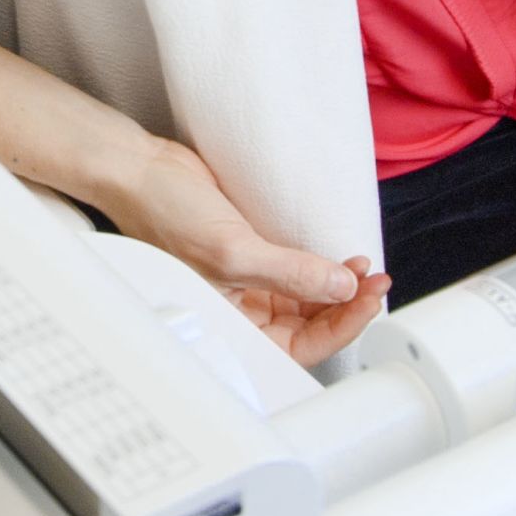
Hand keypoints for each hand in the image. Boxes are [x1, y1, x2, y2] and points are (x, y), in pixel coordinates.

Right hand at [104, 135, 390, 365]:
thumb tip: (341, 287)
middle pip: (309, 325)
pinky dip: (322, 266)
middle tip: (373, 283)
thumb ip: (290, 273)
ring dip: (338, 287)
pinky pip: (297, 269)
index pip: (301, 345)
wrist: (143, 169)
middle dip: (345, 307)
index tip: (366, 298)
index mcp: (232, 324)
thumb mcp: (234, 250)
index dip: (340, 327)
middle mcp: (243, 308)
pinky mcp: (254, 251)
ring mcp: (249, 280)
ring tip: (362, 269)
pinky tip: (339, 256)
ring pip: (307, 298)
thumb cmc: (163, 213)